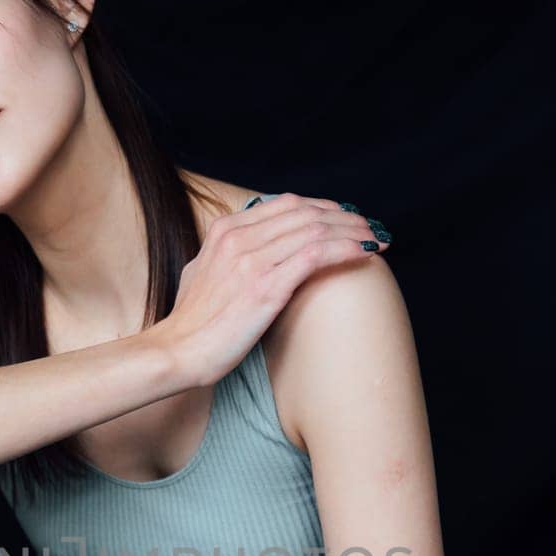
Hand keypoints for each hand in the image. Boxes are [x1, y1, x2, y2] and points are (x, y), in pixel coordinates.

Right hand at [163, 193, 390, 387]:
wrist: (178, 351)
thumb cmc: (192, 322)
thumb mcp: (201, 272)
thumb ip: (226, 254)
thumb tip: (245, 250)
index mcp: (226, 230)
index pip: (287, 204)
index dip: (324, 208)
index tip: (346, 219)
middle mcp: (240, 237)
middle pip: (307, 212)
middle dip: (346, 218)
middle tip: (371, 229)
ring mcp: (253, 260)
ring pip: (316, 229)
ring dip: (354, 232)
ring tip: (377, 239)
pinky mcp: (266, 286)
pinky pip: (316, 255)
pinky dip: (346, 249)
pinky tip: (366, 253)